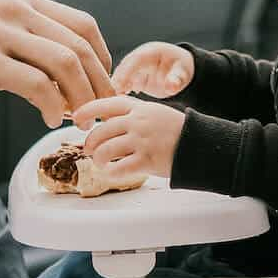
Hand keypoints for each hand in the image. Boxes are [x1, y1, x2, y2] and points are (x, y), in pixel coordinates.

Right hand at [0, 0, 115, 136]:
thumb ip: (22, 37)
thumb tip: (60, 67)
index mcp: (18, 0)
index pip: (82, 25)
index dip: (102, 59)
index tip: (101, 86)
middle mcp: (12, 10)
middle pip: (81, 45)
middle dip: (98, 83)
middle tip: (100, 111)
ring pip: (65, 64)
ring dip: (80, 97)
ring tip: (77, 118)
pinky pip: (37, 85)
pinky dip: (51, 105)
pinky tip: (48, 119)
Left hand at [72, 96, 186, 180]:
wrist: (200, 144)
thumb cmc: (176, 130)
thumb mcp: (154, 112)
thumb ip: (132, 114)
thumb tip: (106, 122)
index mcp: (139, 107)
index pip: (106, 104)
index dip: (87, 110)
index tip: (76, 118)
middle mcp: (138, 122)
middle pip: (101, 131)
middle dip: (89, 142)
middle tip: (88, 149)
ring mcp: (142, 141)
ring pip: (106, 150)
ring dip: (97, 159)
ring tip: (99, 163)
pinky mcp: (147, 160)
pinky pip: (119, 168)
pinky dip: (110, 172)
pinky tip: (111, 172)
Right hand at [111, 42, 193, 97]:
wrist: (180, 70)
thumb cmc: (181, 69)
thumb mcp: (182, 73)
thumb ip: (176, 79)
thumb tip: (171, 86)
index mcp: (152, 51)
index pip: (136, 59)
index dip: (126, 71)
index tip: (119, 84)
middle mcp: (140, 57)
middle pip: (124, 66)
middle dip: (117, 80)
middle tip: (111, 94)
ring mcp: (135, 66)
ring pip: (121, 75)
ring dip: (115, 86)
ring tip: (111, 100)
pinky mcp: (133, 76)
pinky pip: (123, 83)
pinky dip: (119, 91)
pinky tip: (116, 101)